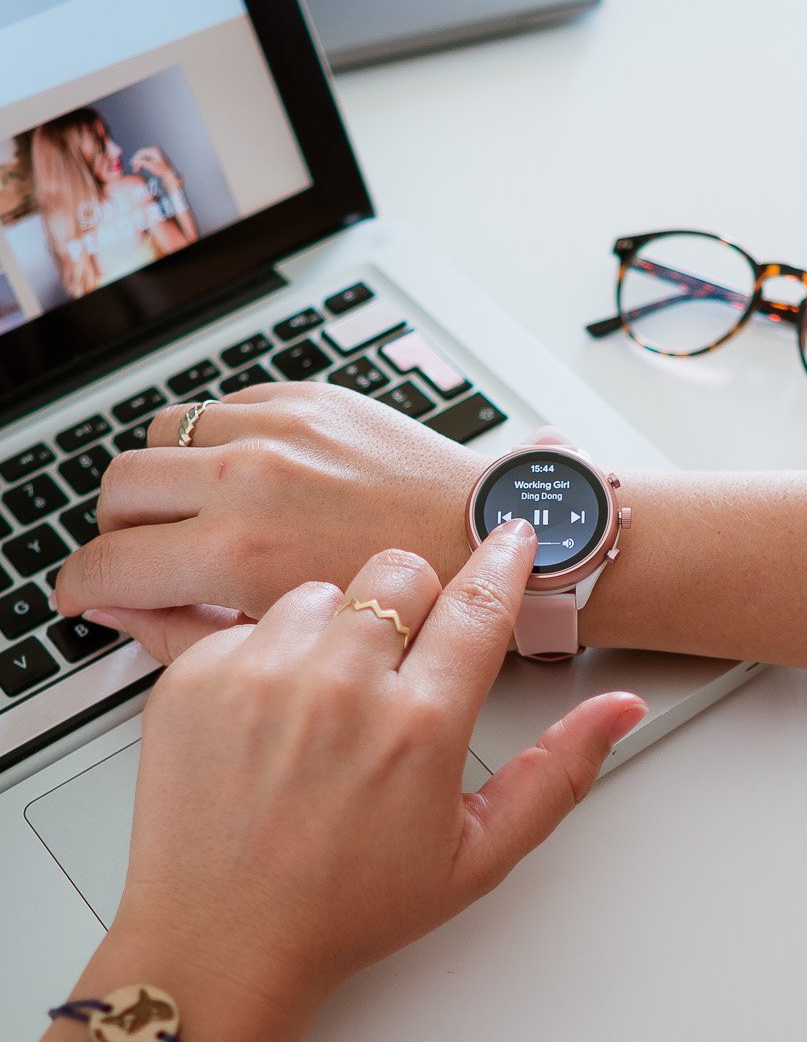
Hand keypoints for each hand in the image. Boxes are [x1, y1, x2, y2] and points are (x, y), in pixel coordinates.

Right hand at [55, 383, 480, 660]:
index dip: (81, 586)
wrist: (488, 535)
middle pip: (119, 486)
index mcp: (238, 549)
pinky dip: (217, 441)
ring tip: (193, 513)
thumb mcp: (288, 645)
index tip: (84, 593)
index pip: (109, 561)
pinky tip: (248, 479)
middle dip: (117, 528)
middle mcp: (249, 476)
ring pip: (160, 433)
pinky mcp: (308, 396)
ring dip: (162, 476)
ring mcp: (278, 427)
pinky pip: (222, 405)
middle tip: (143, 556)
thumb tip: (124, 614)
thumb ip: (188, 633)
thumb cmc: (412, 600)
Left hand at [99, 526, 644, 1041]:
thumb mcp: (476, 855)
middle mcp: (339, 685)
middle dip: (416, 598)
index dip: (503, 560)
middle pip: (400, 569)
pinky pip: (248, 624)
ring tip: (328, 701)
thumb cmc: (343, 910)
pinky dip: (267, 656)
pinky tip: (271, 719)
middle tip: (405, 655)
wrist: (220, 943)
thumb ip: (559, 773)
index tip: (510, 536)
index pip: (480, 602)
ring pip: (321, 590)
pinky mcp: (195, 677)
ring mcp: (259, 674)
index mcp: (419, 725)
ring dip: (337, 627)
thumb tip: (618, 709)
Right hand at [129, 144, 181, 189]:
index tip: (132, 163)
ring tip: (137, 169)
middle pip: (142, 154)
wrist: (171, 174)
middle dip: (138, 161)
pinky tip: (141, 168)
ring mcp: (156, 153)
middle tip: (134, 167)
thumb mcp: (151, 166)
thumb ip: (142, 163)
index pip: (141, 152)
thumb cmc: (164, 171)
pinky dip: (144, 163)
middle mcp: (155, 150)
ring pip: (144, 157)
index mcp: (154, 150)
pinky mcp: (156, 157)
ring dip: (140, 163)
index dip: (135, 158)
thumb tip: (135, 161)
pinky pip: (147, 159)